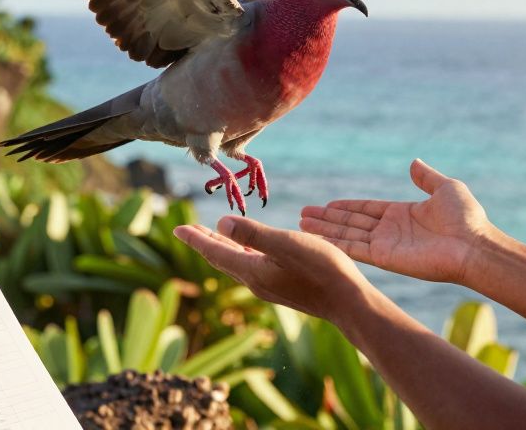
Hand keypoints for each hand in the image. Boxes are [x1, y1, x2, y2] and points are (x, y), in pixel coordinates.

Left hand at [173, 216, 374, 323]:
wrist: (349, 303)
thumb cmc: (321, 269)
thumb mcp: (286, 244)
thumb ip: (253, 234)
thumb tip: (220, 222)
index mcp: (252, 270)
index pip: (215, 252)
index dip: (195, 238)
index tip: (177, 228)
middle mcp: (256, 281)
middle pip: (222, 259)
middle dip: (204, 243)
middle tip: (187, 231)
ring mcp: (270, 286)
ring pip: (238, 264)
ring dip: (223, 248)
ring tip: (213, 236)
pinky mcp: (284, 287)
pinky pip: (253, 267)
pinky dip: (242, 254)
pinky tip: (251, 251)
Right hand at [299, 159, 496, 283]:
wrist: (474, 245)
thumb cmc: (466, 218)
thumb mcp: (446, 188)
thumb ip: (426, 178)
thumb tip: (414, 163)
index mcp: (403, 214)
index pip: (367, 209)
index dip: (346, 207)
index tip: (326, 205)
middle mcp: (391, 230)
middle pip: (352, 222)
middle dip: (328, 218)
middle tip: (304, 214)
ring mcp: (386, 245)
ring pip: (348, 235)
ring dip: (325, 230)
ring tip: (302, 224)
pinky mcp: (385, 258)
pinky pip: (354, 249)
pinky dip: (335, 244)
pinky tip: (317, 238)